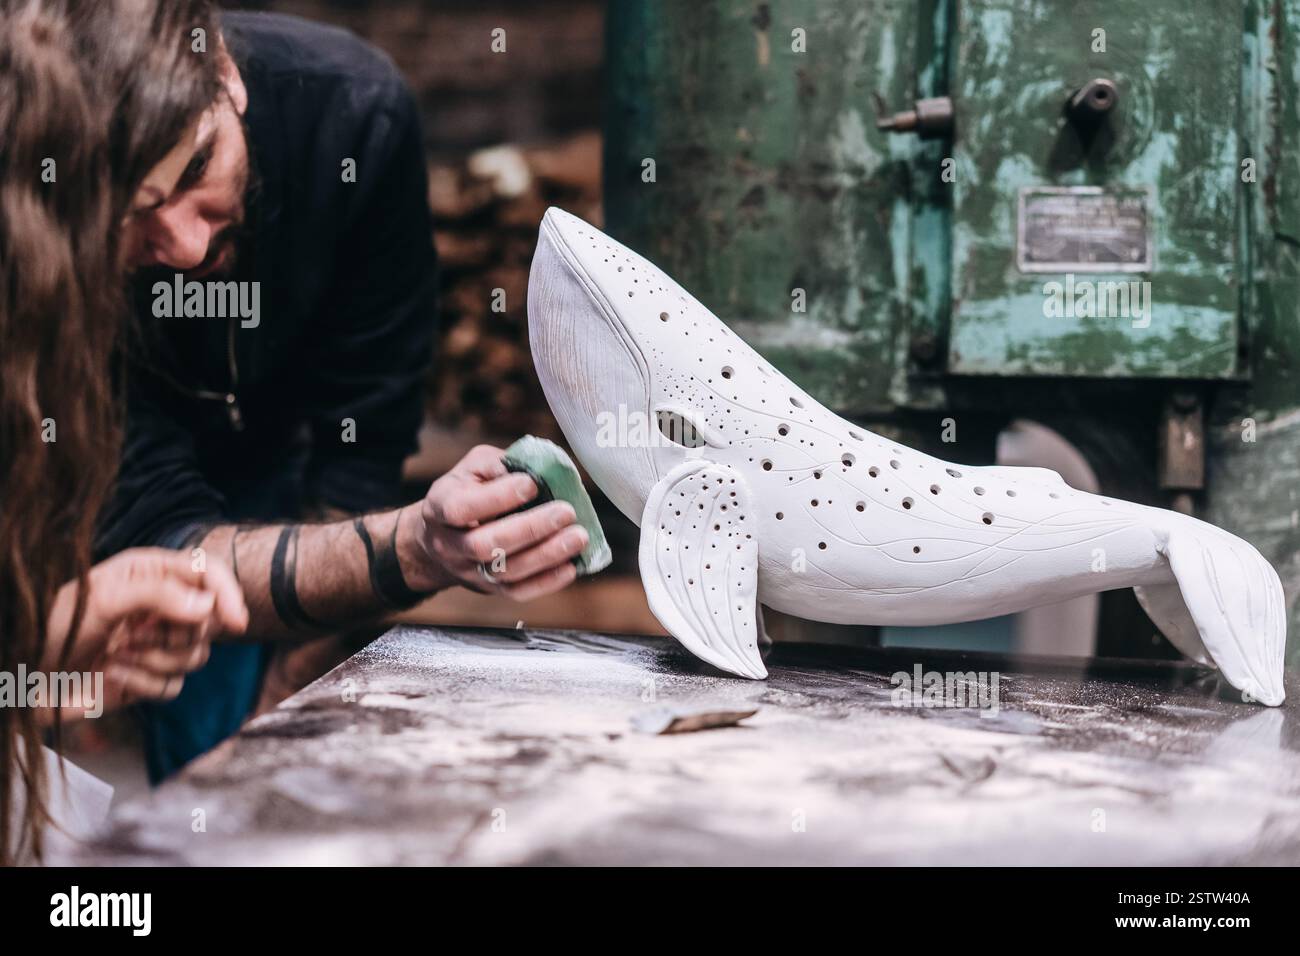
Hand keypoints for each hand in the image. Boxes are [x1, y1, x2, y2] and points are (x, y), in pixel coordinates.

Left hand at [40, 548, 248, 720]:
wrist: (22, 677)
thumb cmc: (54, 627)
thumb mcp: (102, 600)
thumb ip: (158, 594)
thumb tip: (208, 605)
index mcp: (152, 572)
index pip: (208, 572)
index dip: (227, 594)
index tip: (233, 621)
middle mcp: (162, 604)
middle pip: (209, 621)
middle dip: (174, 634)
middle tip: (134, 636)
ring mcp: (158, 642)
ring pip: (196, 655)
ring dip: (156, 660)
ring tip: (117, 655)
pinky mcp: (151, 676)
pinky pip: (175, 685)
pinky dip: (145, 683)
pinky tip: (113, 674)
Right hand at [408, 444, 587, 600]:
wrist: (442, 536)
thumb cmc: (466, 492)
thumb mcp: (473, 468)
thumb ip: (499, 464)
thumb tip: (536, 467)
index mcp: (440, 507)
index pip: (462, 508)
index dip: (498, 498)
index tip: (532, 483)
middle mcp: (449, 544)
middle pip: (485, 545)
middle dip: (530, 529)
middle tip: (566, 512)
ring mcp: (469, 571)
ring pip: (505, 572)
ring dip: (546, 555)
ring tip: (578, 537)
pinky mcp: (490, 588)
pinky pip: (518, 592)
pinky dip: (547, 581)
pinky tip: (571, 565)